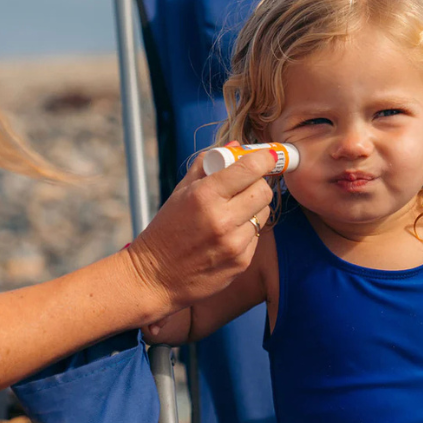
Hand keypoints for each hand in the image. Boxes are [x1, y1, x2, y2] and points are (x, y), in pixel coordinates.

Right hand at [126, 149, 273, 315]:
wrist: (155, 276)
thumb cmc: (166, 230)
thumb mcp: (180, 192)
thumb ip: (206, 166)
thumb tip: (233, 146)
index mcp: (204, 196)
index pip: (250, 168)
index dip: (264, 159)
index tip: (268, 157)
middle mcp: (222, 219)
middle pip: (264, 190)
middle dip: (259, 184)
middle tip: (247, 185)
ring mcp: (234, 243)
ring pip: (264, 214)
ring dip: (254, 209)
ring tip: (233, 213)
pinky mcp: (241, 262)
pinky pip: (256, 237)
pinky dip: (247, 231)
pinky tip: (227, 235)